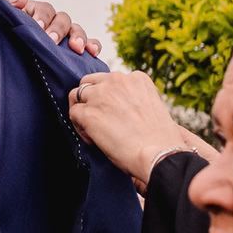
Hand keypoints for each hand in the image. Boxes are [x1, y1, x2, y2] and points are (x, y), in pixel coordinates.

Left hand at [6, 0, 100, 56]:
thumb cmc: (5, 30)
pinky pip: (88, 45)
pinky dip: (93, 46)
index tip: (39, 27)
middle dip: (59, 30)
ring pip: (77, 31)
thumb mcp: (4, 17)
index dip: (43, 17)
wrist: (6, 47)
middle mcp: (54, 22)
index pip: (45, 10)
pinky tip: (93, 53)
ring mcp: (65, 35)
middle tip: (53, 41)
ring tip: (77, 48)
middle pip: (63, 20)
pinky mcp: (72, 50)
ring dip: (79, 38)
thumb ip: (10, 5)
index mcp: (37, 12)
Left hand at [67, 71, 188, 183]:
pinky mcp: (89, 112)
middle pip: (89, 82)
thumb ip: (132, 100)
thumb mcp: (151, 107)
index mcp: (136, 78)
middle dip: (89, 99)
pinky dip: (79, 127)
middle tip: (95, 119)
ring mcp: (101, 94)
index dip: (107, 98)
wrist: (159, 154)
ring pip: (76, 95)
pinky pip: (73, 114)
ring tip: (91, 130)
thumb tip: (114, 108)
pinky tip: (92, 140)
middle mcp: (117, 80)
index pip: (110, 80)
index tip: (113, 115)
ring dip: (81, 111)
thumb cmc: (159, 140)